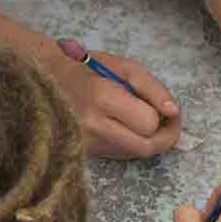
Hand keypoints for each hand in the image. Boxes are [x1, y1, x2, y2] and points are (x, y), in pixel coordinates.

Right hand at [51, 50, 180, 159]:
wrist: (47, 79)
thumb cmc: (87, 68)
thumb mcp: (124, 67)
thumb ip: (153, 89)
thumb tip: (173, 112)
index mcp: (102, 98)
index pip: (149, 123)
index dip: (164, 116)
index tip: (166, 107)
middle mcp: (92, 126)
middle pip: (146, 147)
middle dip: (163, 135)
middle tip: (167, 120)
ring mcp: (86, 143)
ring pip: (135, 154)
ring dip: (149, 139)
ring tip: (143, 118)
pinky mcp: (85, 152)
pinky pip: (121, 154)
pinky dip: (132, 142)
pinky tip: (125, 126)